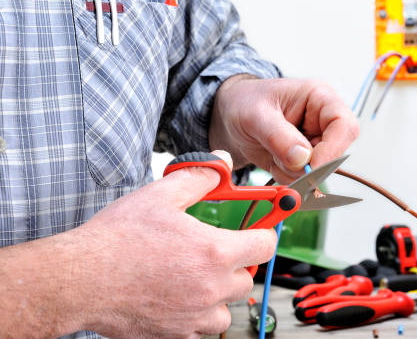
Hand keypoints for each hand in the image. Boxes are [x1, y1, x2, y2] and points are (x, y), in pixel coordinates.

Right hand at [73, 150, 275, 337]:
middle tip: (214, 249)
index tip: (257, 229)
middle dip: (237, 262)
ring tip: (194, 275)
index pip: (265, 245)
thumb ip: (200, 177)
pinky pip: (202, 327)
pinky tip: (177, 295)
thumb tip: (222, 164)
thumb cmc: (118, 240)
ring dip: (219, 292)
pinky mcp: (176, 334)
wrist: (80, 280)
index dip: (263, 232)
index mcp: (214, 252)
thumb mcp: (161, 195)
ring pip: (227, 307)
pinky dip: (198, 314)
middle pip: (247, 277)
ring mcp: (195, 316)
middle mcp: (211, 288)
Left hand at [209, 77, 358, 182]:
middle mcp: (323, 121)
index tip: (310, 168)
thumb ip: (278, 136)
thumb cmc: (244, 103)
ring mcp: (316, 142)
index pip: (344, 125)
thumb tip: (303, 160)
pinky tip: (272, 159)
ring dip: (292, 172)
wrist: (230, 116)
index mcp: (320, 98)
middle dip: (307, 166)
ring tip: (271, 152)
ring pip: (318, 171)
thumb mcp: (255, 115)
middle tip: (280, 162)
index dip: (333, 150)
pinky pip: (304, 180)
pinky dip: (285, 177)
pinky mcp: (306, 161)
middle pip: (335, 153)